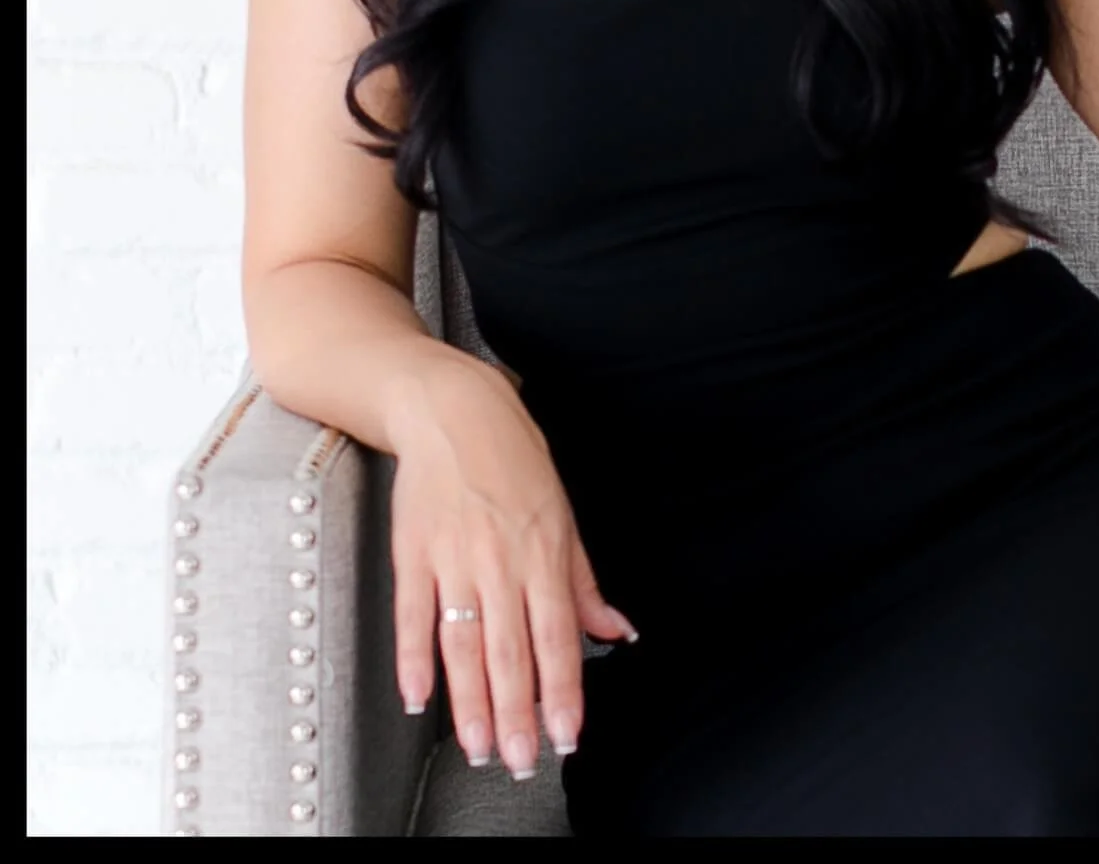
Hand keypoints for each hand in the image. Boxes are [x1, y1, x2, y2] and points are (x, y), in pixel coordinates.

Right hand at [388, 352, 637, 777]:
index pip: (558, 635)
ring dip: (471, 701)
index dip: (563, 690)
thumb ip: (584, 582)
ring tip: (478, 746)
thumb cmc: (513, 459)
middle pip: (510, 650)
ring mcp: (454, 556)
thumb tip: (617, 631)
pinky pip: (412, 613)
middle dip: (517, 712)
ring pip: (464, 642)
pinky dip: (414, 657)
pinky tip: (419, 696)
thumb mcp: (562, 515)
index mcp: (544, 552)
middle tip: (521, 759)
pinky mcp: (413, 550)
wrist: (453, 410)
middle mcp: (501, 559)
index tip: (566, 735)